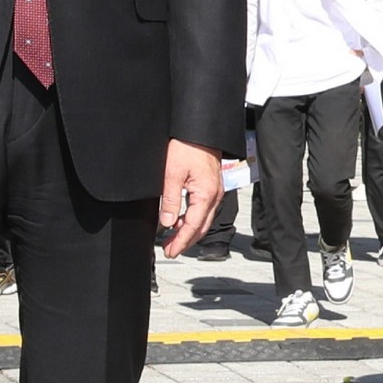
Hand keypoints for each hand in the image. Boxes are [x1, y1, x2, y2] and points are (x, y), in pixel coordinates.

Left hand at [159, 140, 221, 258]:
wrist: (199, 130)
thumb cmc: (187, 146)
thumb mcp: (171, 174)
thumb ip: (170, 201)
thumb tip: (168, 223)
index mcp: (206, 194)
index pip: (193, 226)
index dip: (181, 242)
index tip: (170, 252)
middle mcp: (215, 195)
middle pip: (202, 227)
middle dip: (186, 241)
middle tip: (170, 250)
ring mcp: (215, 191)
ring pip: (204, 220)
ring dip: (189, 231)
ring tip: (172, 238)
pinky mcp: (212, 186)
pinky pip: (204, 209)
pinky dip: (193, 219)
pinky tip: (181, 220)